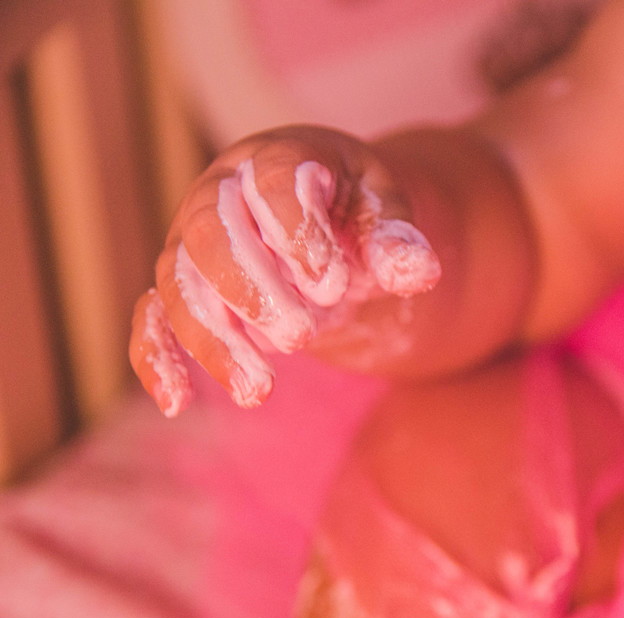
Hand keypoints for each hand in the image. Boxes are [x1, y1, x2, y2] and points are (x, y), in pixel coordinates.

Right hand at [129, 126, 439, 415]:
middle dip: (252, 290)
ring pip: (180, 284)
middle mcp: (223, 191)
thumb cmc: (361, 213)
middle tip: (300, 338)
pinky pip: (152, 318)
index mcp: (281, 157)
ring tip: (259, 391)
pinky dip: (157, 357)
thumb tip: (417, 270)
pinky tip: (176, 402)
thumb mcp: (390, 214)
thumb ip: (398, 238)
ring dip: (214, 340)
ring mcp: (194, 240)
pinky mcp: (184, 287)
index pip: (274, 180)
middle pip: (211, 234)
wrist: (335, 230)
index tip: (332, 283)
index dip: (298, 230)